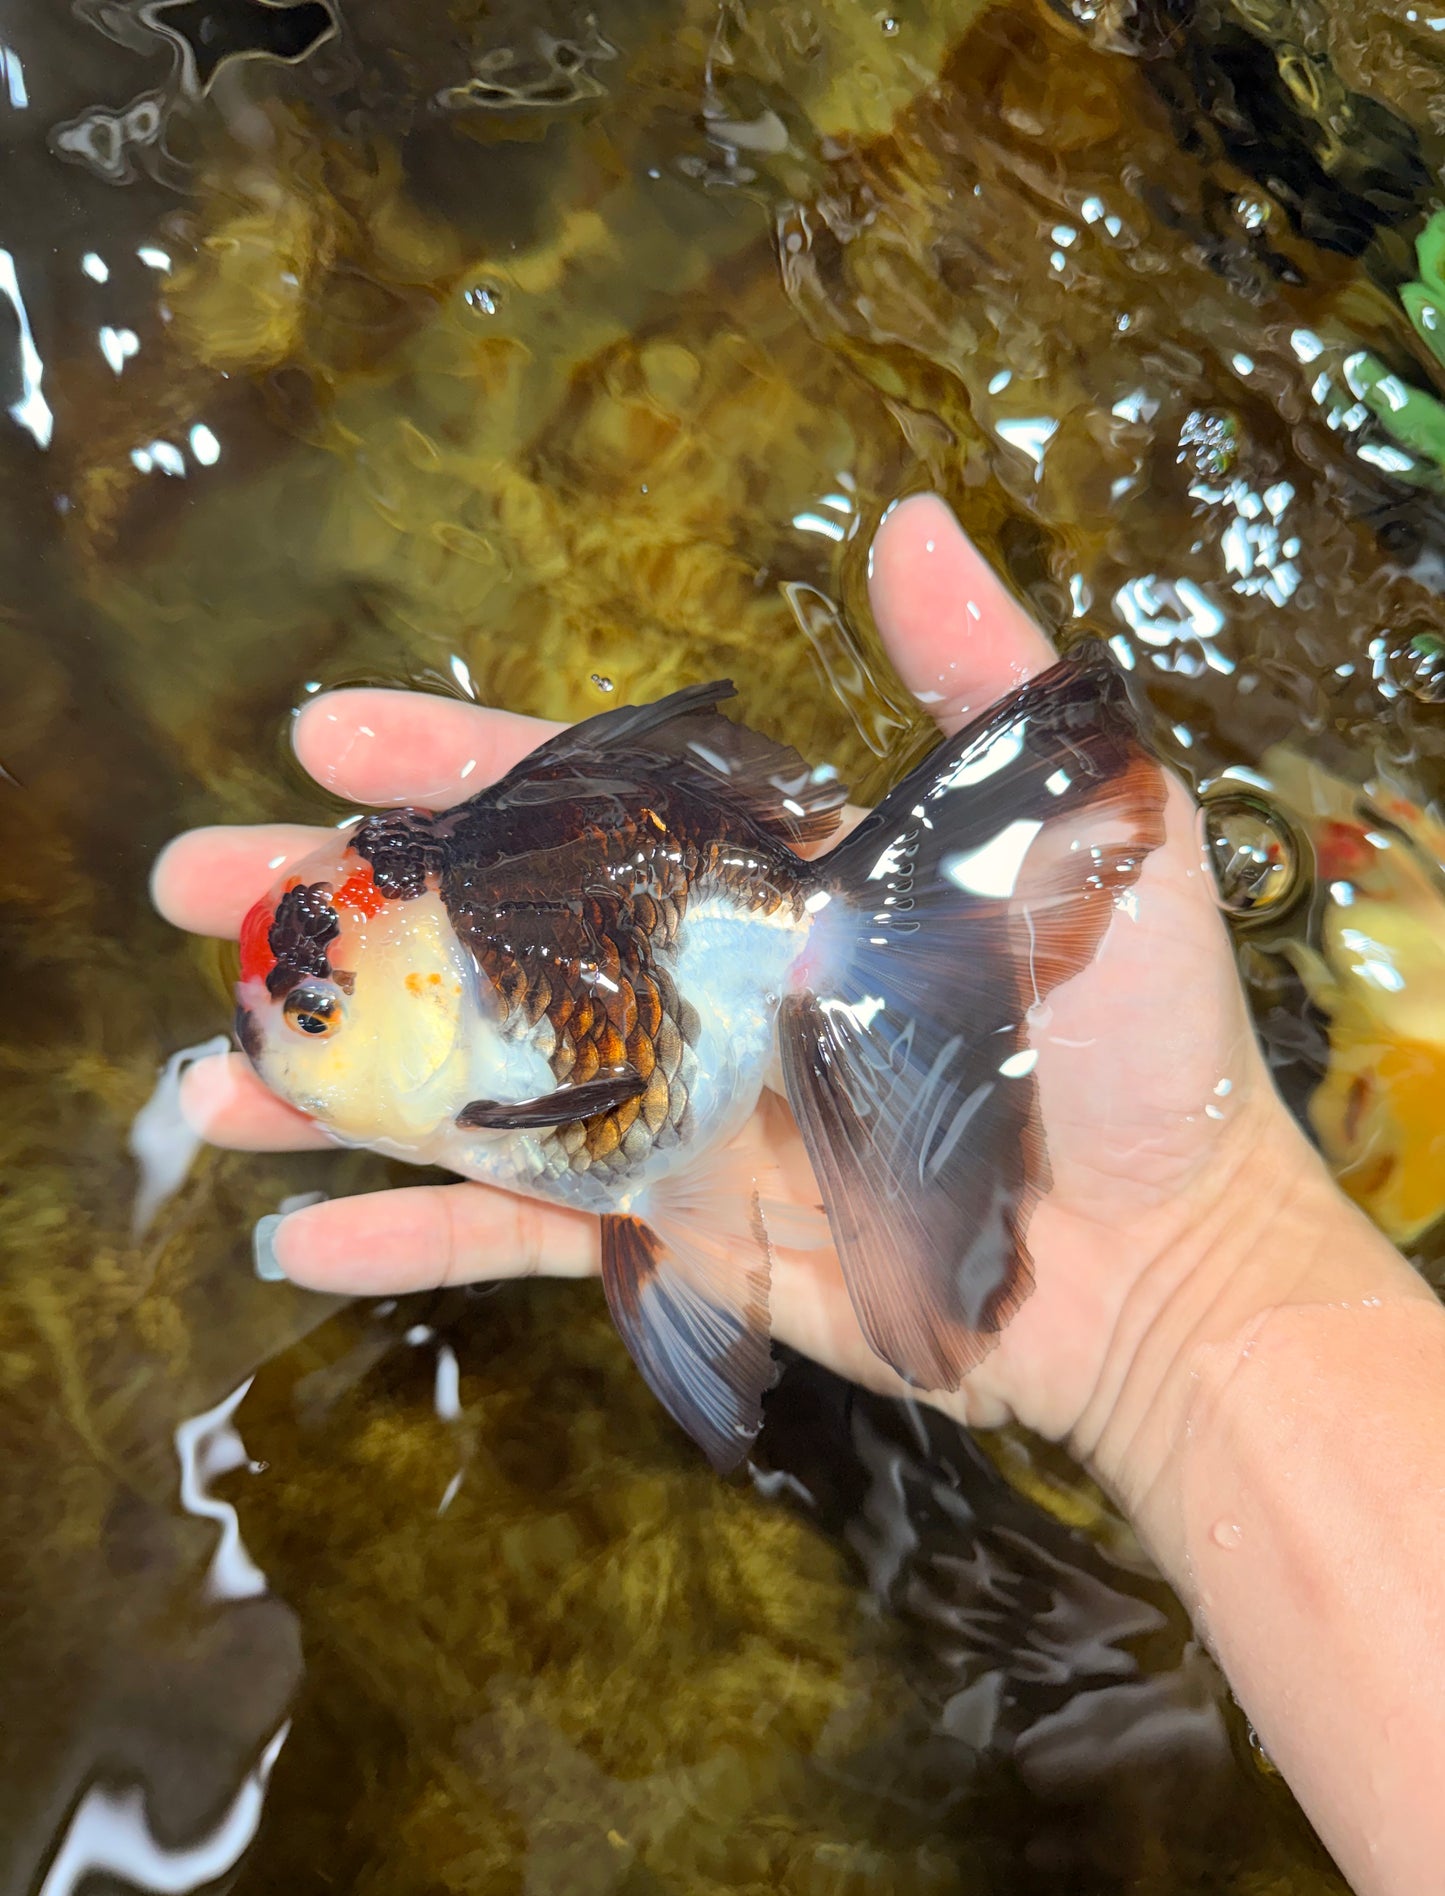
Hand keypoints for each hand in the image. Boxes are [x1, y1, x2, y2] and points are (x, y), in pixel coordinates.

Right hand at [151, 494, 1353, 1505]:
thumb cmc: (1139, 1044)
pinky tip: (298, 1241)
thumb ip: (981, 685)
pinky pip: (522, 1239)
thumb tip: (908, 517)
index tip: (323, 737)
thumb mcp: (1084, 830)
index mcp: (765, 881)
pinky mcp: (679, 1234)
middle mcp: (696, 989)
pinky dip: (414, 1243)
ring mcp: (675, 1116)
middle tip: (195, 890)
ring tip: (204, 1082)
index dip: (450, 766)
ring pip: (468, 1090)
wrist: (1167, 1261)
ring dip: (334, 1085)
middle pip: (481, 938)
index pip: (578, 804)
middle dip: (335, 912)